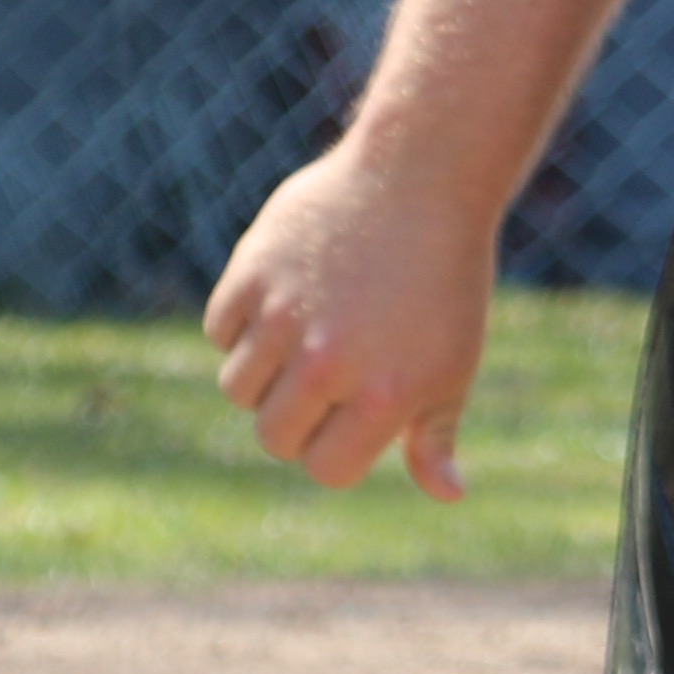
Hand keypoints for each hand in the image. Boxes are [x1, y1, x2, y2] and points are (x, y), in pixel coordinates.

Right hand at [204, 146, 497, 500]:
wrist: (422, 178)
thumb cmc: (446, 280)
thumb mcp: (454, 361)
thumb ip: (437, 435)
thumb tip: (448, 495)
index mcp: (384, 395)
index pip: (325, 469)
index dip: (337, 449)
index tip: (355, 415)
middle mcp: (329, 363)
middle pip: (273, 436)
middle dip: (298, 418)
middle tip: (331, 372)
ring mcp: (284, 318)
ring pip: (237, 388)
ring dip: (266, 371)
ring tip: (310, 328)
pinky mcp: (251, 274)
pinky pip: (219, 330)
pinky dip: (242, 321)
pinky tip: (287, 292)